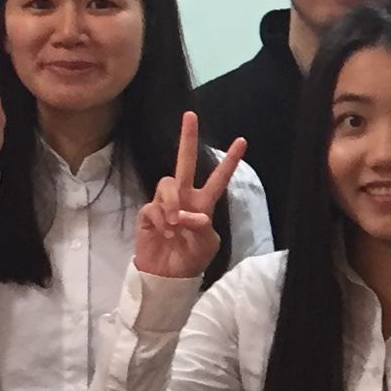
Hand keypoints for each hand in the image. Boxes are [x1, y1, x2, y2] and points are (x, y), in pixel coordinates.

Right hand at [132, 110, 246, 277]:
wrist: (167, 275)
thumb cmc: (190, 258)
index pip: (218, 178)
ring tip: (175, 224)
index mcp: (203, 202)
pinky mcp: (148, 213)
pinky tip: (164, 232)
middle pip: (185, 162)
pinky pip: (154, 207)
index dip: (229, 161)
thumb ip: (203, 228)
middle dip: (187, 138)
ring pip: (167, 184)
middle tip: (191, 115)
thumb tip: (191, 215)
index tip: (243, 141)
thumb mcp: (207, 245)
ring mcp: (165, 203)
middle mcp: (184, 197)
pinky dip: (161, 219)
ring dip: (172, 203)